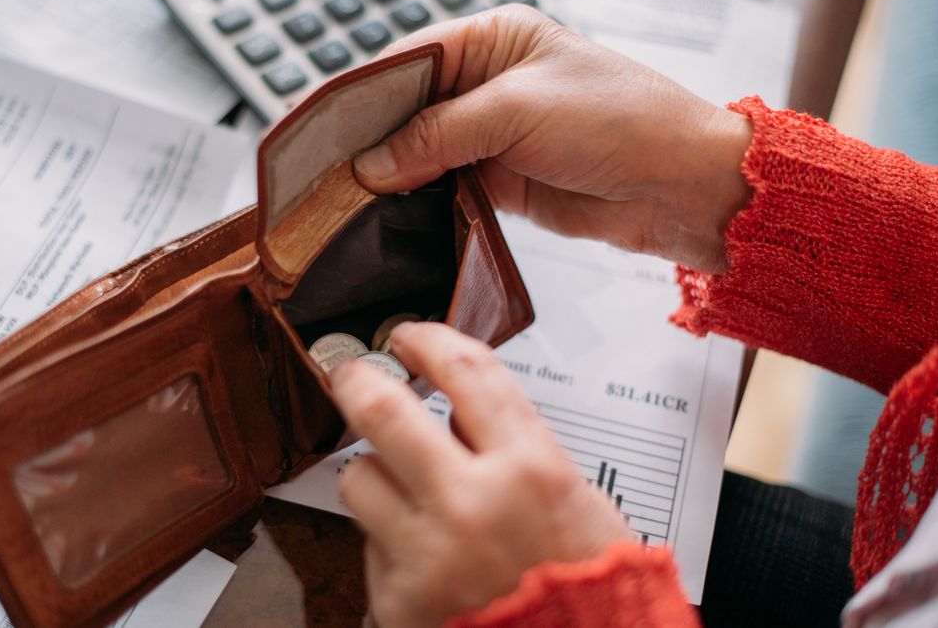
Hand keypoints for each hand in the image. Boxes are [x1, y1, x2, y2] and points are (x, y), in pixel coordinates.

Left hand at [330, 322, 632, 627]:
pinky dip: (390, 543)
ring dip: (374, 475)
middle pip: (382, 410)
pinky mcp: (399, 600)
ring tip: (401, 490)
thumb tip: (456, 408)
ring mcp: (429, 554)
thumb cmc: (588, 585)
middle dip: (356, 379)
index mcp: (530, 470)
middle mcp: (473, 505)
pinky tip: (423, 556)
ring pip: (357, 478)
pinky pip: (370, 546)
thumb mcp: (573, 497)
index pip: (465, 371)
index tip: (410, 337)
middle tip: (350, 373)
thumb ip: (514, 445)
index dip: (428, 340)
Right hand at [353, 5, 752, 274]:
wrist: (680, 186)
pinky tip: (390, 217)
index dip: (362, 92)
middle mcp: (488, 83)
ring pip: (420, 153)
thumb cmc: (624, 121)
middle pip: (407, 109)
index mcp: (494, 40)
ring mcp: (492, 135)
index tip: (321, 127)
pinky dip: (417, 203)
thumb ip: (438, 134)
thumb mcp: (518, 112)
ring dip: (392, 176)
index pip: (407, 58)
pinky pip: (443, 188)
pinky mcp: (500, 181)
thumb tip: (375, 162)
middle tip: (327, 172)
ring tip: (348, 200)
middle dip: (370, 139)